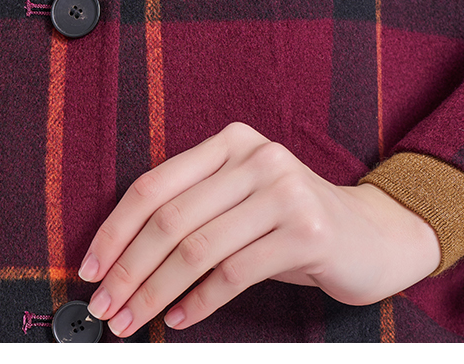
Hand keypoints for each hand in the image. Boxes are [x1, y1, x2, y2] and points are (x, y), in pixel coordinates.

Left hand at [78, 122, 439, 337]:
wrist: (372, 236)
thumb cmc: (291, 224)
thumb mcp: (239, 204)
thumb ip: (190, 215)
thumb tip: (121, 262)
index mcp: (229, 143)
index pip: (153, 186)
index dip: (114, 232)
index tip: (91, 269)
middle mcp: (256, 158)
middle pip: (169, 220)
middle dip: (128, 271)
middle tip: (106, 306)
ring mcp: (284, 191)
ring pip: (196, 249)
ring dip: (155, 293)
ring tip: (134, 319)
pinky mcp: (307, 231)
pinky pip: (233, 274)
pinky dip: (199, 303)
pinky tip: (180, 318)